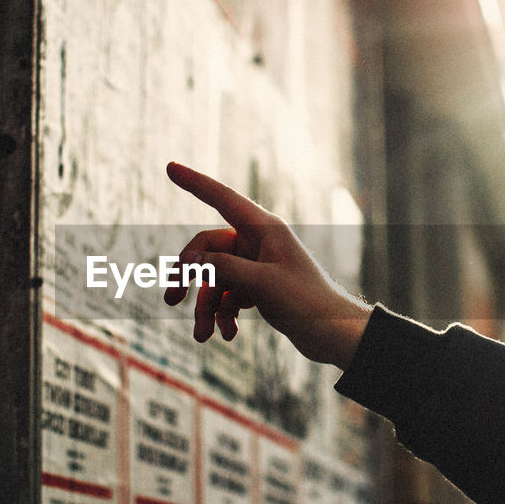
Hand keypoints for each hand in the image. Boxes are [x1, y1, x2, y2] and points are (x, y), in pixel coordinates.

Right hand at [164, 162, 371, 369]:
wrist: (334, 334)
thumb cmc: (307, 303)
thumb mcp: (262, 284)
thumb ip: (223, 268)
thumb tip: (190, 260)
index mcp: (264, 229)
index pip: (222, 198)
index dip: (194, 183)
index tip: (170, 167)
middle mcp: (258, 242)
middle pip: (207, 249)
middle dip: (188, 276)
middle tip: (171, 301)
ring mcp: (257, 265)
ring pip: (215, 278)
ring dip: (205, 307)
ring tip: (202, 336)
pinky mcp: (258, 288)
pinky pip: (227, 295)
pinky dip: (223, 314)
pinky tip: (227, 334)